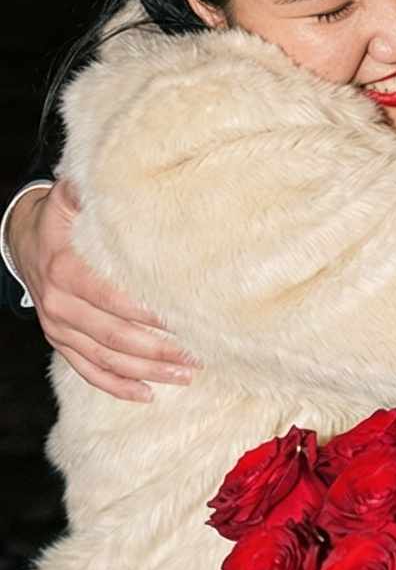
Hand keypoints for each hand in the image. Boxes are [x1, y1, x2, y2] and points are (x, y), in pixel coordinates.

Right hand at [8, 180, 198, 401]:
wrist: (23, 241)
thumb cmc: (59, 219)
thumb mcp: (69, 198)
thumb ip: (91, 193)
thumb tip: (119, 176)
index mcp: (66, 272)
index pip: (115, 299)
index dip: (150, 313)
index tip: (186, 318)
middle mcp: (61, 305)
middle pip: (116, 336)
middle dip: (159, 349)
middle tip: (199, 353)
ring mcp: (59, 328)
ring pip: (106, 358)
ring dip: (148, 371)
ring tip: (186, 374)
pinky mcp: (60, 341)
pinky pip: (87, 370)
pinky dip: (116, 385)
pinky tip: (146, 394)